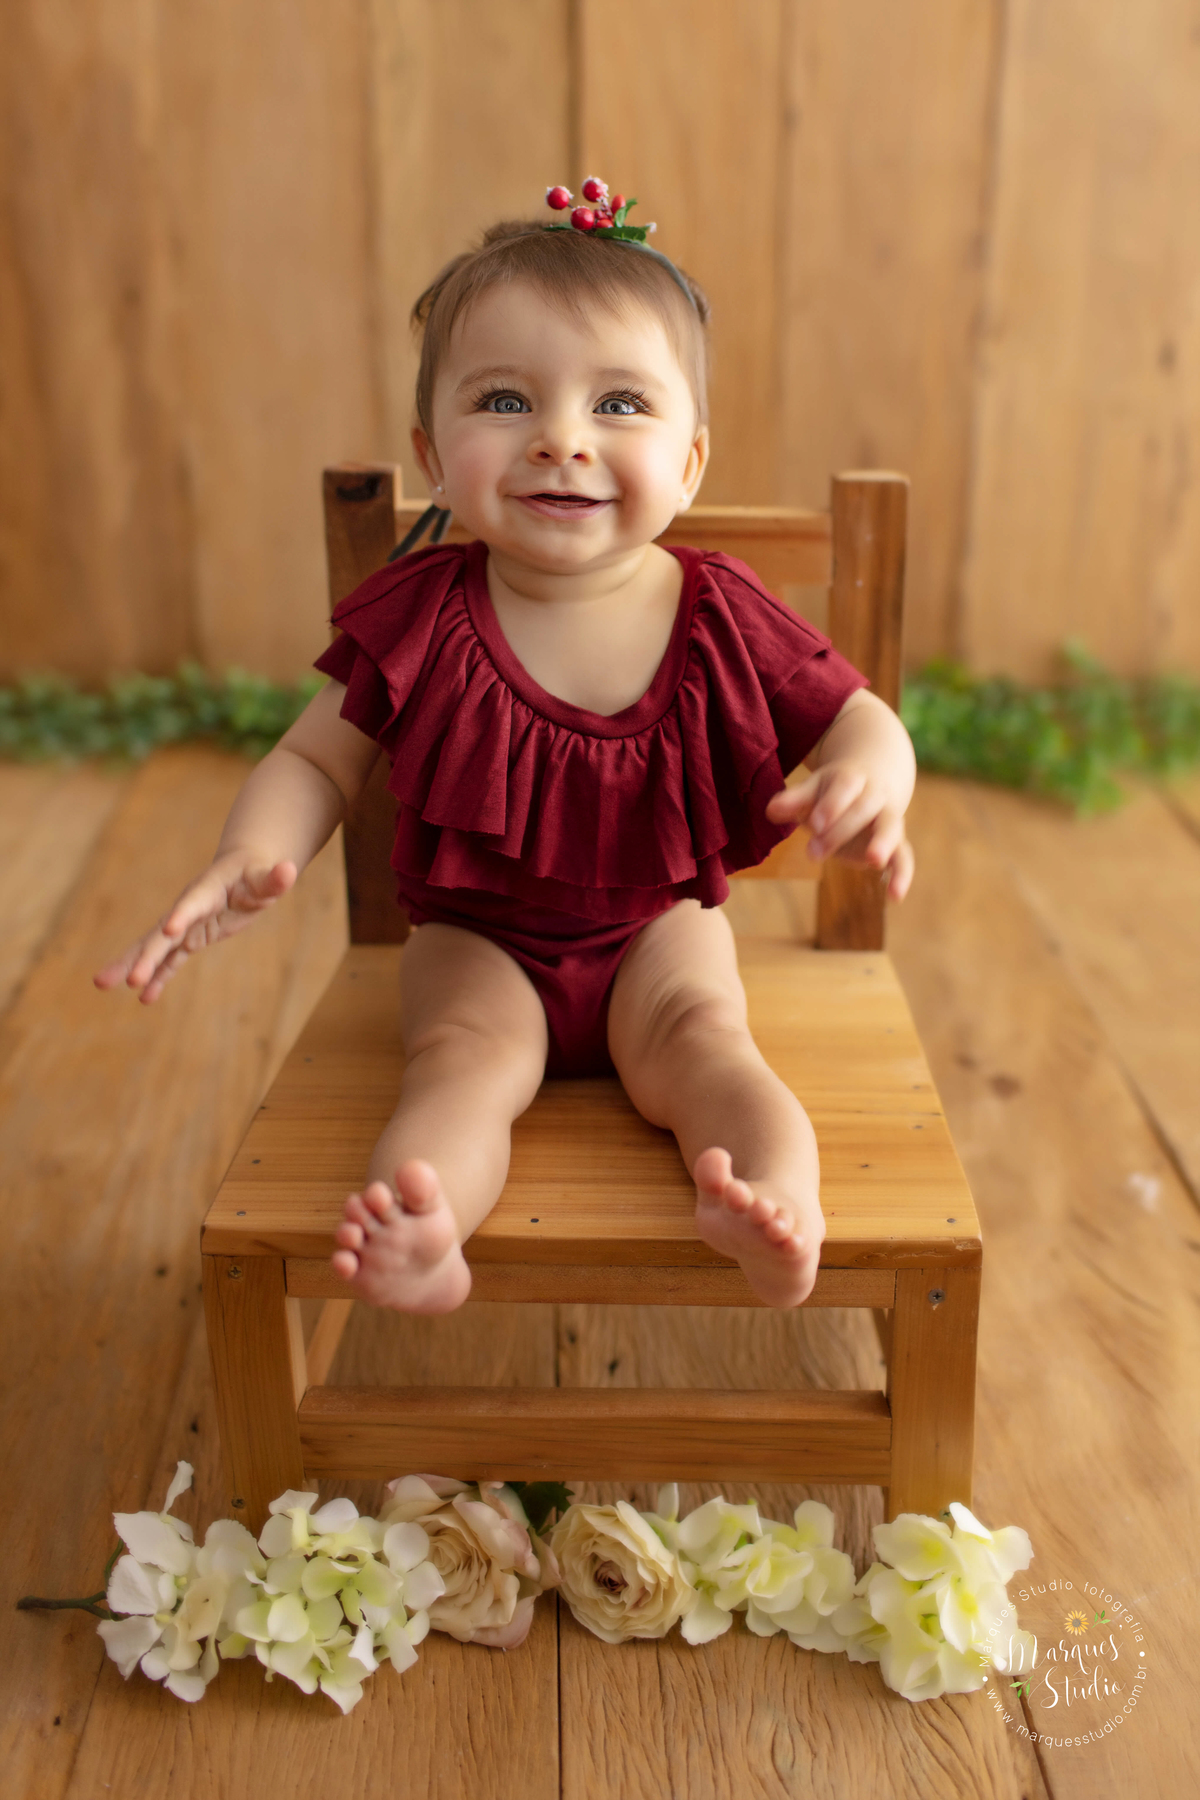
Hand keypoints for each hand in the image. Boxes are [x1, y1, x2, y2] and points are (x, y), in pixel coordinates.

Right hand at [93, 854, 296, 1002]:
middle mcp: (188, 909)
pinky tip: (145, 999)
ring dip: (132, 966)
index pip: (192, 904)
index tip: (170, 930)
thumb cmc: (257, 874)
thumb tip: (289, 869)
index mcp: (206, 891)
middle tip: (126, 979)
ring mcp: (185, 925)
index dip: (182, 916)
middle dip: (145, 956)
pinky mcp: (189, 939)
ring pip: (154, 948)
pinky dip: (158, 979)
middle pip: (162, 933)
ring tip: (103, 984)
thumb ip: (276, 878)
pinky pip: (170, 961)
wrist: (241, 871)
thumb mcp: (269, 878)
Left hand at [766, 764, 913, 901]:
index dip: (831, 805)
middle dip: (840, 831)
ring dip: (883, 843)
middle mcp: (875, 798)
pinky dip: (902, 876)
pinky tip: (896, 897)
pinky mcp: (894, 845)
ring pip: (891, 828)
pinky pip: (903, 858)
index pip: (845, 787)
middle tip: (812, 853)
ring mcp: (887, 821)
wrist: (866, 788)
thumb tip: (770, 810)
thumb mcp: (812, 791)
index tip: (814, 823)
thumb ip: (794, 800)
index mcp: (852, 780)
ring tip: (874, 860)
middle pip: (863, 810)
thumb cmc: (830, 793)